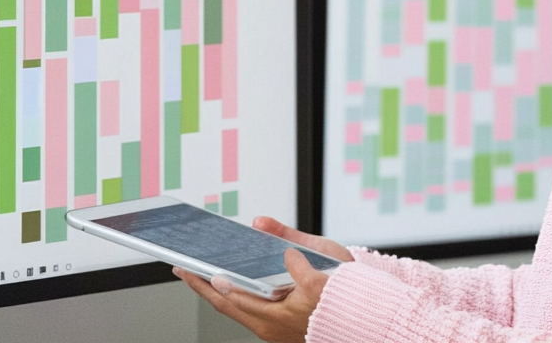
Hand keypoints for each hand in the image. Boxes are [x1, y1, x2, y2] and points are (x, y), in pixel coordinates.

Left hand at [175, 218, 352, 342]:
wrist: (368, 317)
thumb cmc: (346, 294)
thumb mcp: (321, 260)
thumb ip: (288, 241)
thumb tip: (261, 224)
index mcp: (274, 315)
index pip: (230, 297)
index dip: (208, 284)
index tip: (191, 269)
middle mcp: (270, 326)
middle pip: (228, 306)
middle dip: (203, 287)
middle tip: (183, 269)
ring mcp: (275, 328)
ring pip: (238, 309)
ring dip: (218, 292)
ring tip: (202, 275)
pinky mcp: (282, 325)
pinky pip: (251, 310)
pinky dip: (237, 296)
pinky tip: (233, 284)